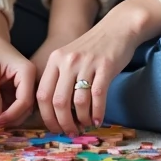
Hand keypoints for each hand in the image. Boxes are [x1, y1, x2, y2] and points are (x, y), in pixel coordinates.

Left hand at [0, 10, 35, 127]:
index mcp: (27, 72)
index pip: (24, 101)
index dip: (11, 115)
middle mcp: (32, 79)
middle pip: (27, 107)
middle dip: (12, 118)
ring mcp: (27, 84)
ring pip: (23, 108)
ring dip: (10, 117)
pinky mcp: (20, 88)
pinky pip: (17, 104)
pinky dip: (8, 111)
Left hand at [35, 0, 160, 135]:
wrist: (118, 28)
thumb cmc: (93, 48)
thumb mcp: (69, 57)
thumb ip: (59, 78)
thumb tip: (54, 112)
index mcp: (55, 60)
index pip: (42, 94)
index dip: (46, 116)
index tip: (54, 127)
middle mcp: (67, 61)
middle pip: (58, 101)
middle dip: (63, 122)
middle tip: (70, 132)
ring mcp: (86, 63)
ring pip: (78, 102)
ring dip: (81, 119)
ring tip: (85, 125)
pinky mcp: (105, 66)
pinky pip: (98, 96)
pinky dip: (97, 113)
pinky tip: (98, 120)